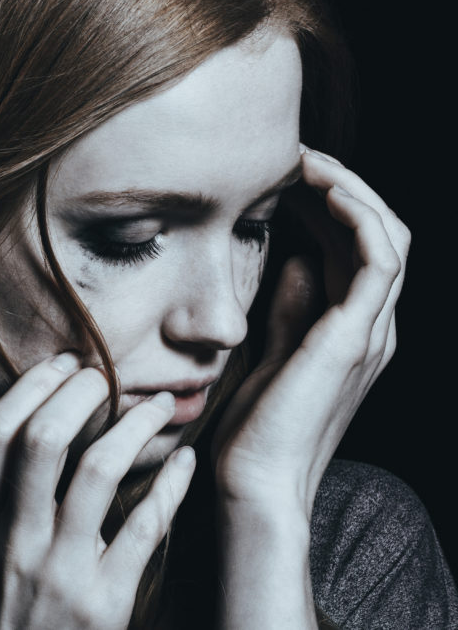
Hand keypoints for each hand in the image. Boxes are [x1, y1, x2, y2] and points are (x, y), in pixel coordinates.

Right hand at [0, 353, 196, 628]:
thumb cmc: (2, 621)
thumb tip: (19, 438)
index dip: (30, 387)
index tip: (62, 362)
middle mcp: (14, 542)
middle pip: (42, 439)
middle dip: (79, 391)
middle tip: (109, 374)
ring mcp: (60, 574)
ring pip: (98, 471)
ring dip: (135, 426)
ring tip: (159, 406)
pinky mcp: (105, 605)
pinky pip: (145, 528)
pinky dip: (171, 486)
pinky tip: (187, 464)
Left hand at [212, 147, 409, 513]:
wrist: (253, 482)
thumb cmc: (253, 428)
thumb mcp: (269, 353)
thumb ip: (289, 310)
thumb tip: (296, 259)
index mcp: (350, 329)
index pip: (354, 246)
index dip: (326, 204)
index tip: (280, 176)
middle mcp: (370, 326)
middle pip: (377, 232)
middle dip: (340, 187)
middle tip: (293, 157)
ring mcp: (369, 331)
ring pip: (387, 236)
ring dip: (351, 190)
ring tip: (306, 162)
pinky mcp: (355, 336)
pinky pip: (379, 259)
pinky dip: (360, 217)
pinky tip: (325, 191)